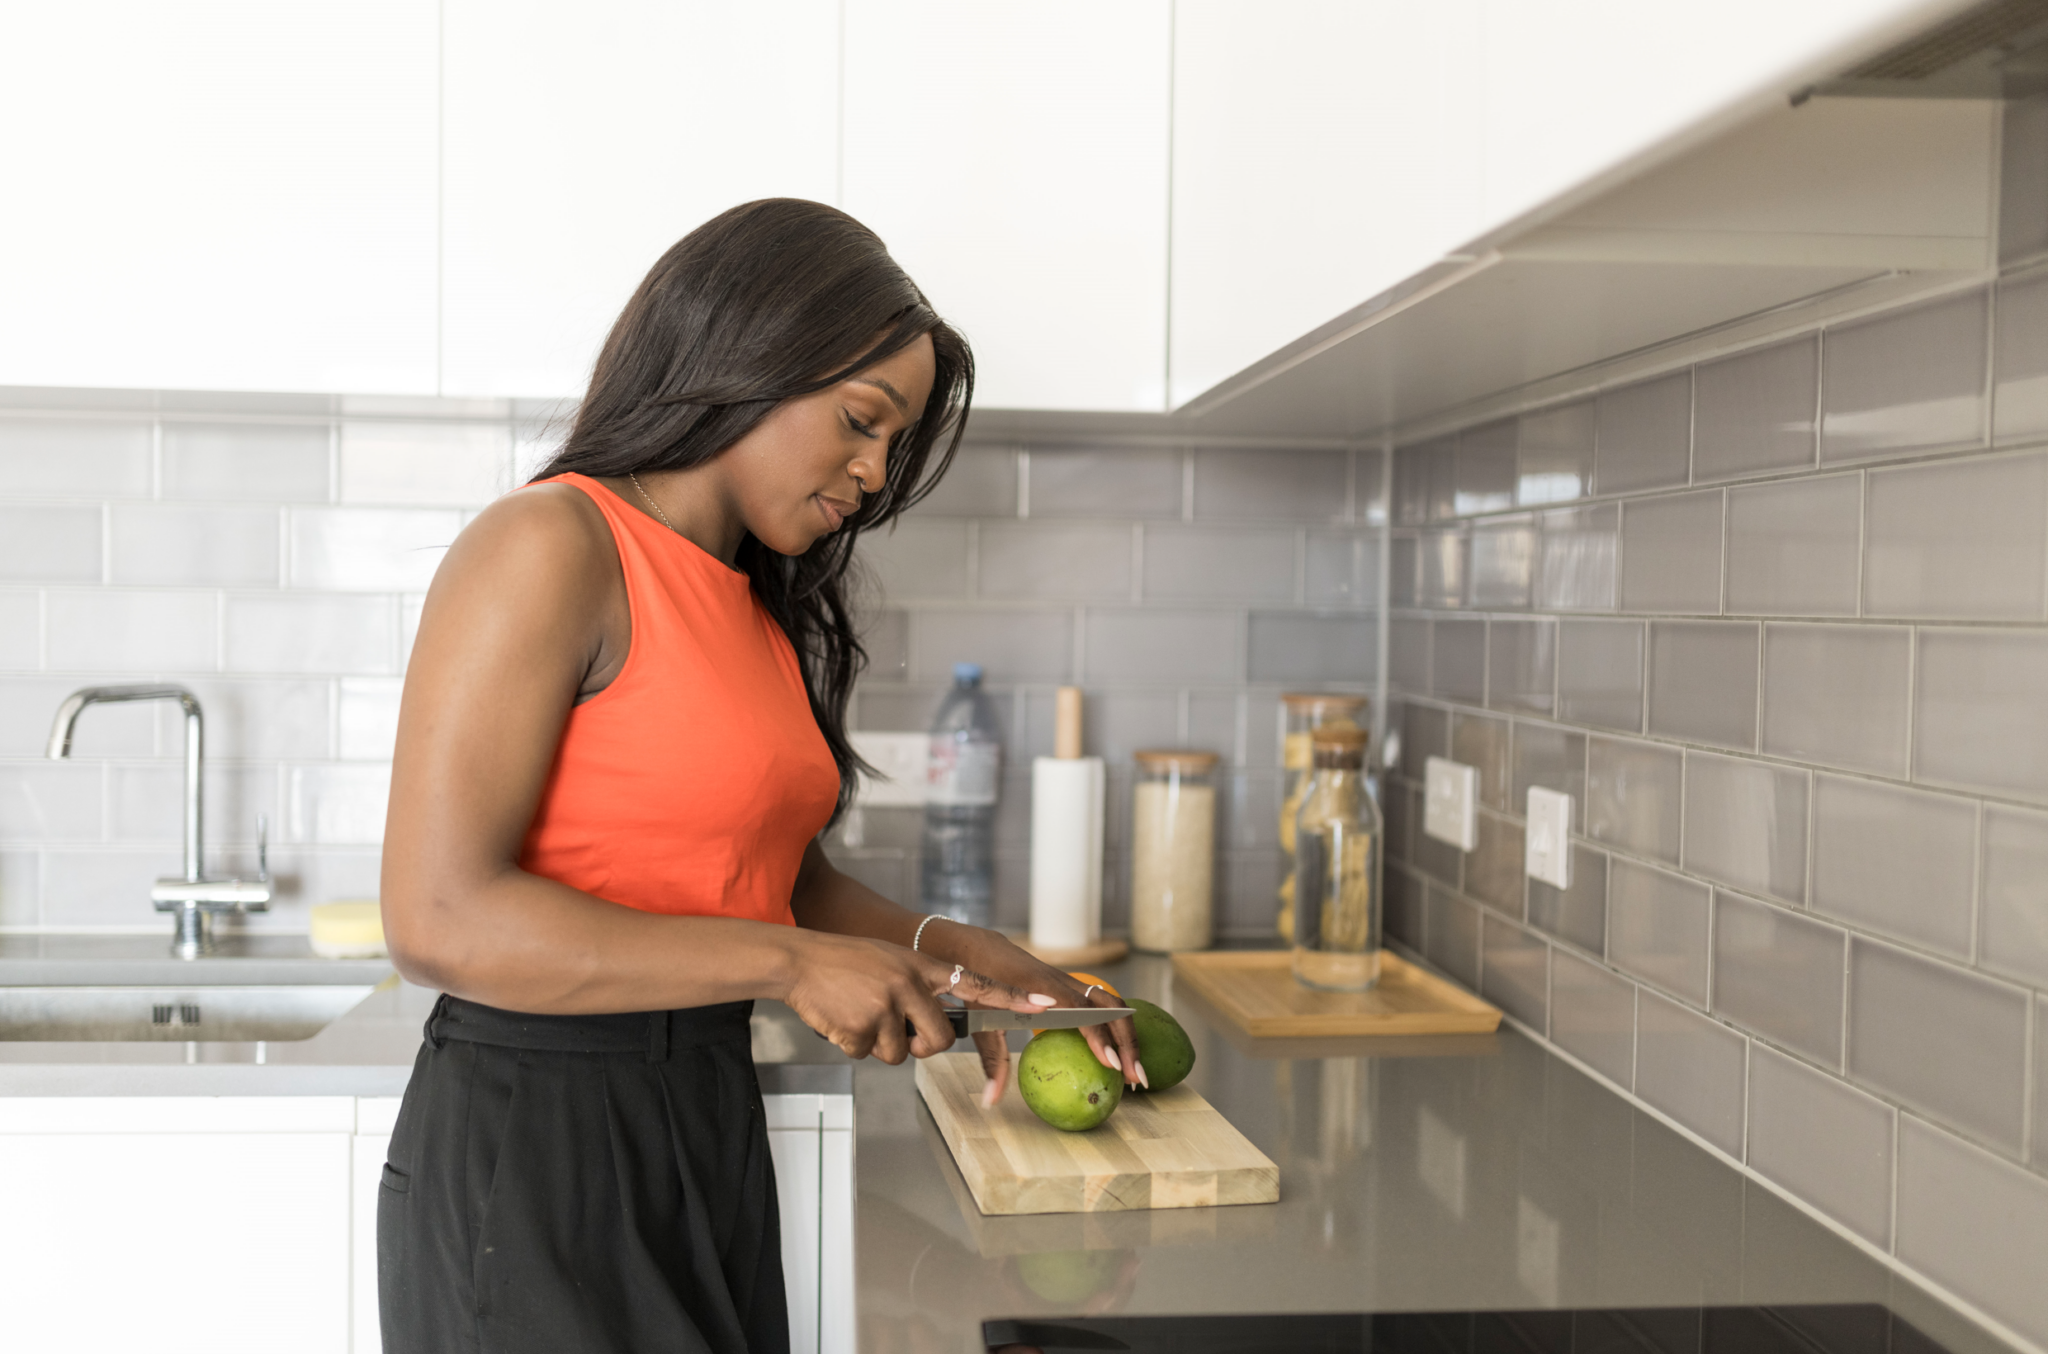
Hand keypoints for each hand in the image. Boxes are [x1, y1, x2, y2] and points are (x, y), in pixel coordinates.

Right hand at [780, 930, 1054, 1065]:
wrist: (799, 960)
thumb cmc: (846, 963)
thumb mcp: (893, 961)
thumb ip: (920, 987)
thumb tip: (936, 1029)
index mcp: (922, 966)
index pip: (977, 985)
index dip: (1012, 999)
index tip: (1046, 1007)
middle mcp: (910, 984)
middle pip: (939, 1040)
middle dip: (922, 1047)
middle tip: (899, 1032)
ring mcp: (886, 1006)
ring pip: (902, 1055)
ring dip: (882, 1046)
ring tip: (860, 1014)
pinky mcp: (862, 1027)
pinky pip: (870, 1056)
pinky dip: (855, 1046)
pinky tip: (842, 1020)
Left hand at [922, 922, 1143, 1102]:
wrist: (976, 948)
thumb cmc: (974, 983)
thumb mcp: (978, 1022)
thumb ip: (990, 1060)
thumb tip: (991, 1101)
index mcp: (1037, 986)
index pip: (1078, 1010)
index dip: (1097, 1035)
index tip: (1111, 1063)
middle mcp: (1060, 981)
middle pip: (1108, 1006)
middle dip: (1127, 1040)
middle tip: (1136, 1078)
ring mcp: (1068, 981)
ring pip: (1111, 1004)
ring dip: (1128, 1036)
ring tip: (1135, 1073)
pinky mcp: (1071, 986)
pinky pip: (1103, 1005)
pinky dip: (1117, 1028)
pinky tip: (1120, 1056)